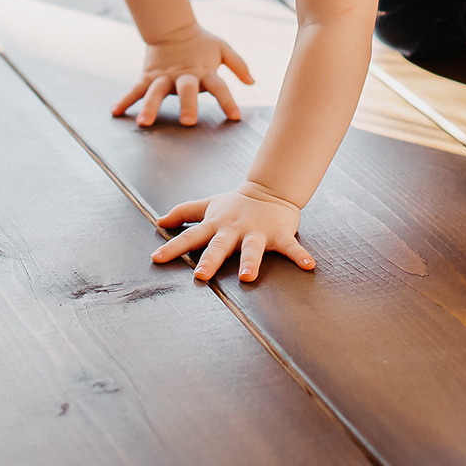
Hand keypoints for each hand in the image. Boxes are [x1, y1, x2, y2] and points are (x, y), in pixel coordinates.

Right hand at [111, 27, 254, 126]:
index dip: (228, 101)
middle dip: (188, 105)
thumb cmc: (201, 43)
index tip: (236, 116)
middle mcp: (184, 75)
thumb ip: (238, 65)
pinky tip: (115, 112)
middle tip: (189, 122)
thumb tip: (252, 82)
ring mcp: (164, 76)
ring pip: (156, 91)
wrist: (172, 27)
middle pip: (187, 90)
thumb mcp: (222, 49)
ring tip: (144, 123)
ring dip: (150, 107)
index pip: (219, 86)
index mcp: (204, 70)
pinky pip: (135, 89)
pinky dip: (125, 100)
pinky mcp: (148, 76)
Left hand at [153, 184, 316, 282]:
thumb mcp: (209, 206)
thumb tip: (159, 222)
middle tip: (201, 276)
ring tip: (247, 276)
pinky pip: (290, 247)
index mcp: (216, 225)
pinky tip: (309, 266)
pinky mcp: (279, 233)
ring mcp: (257, 232)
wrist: (270, 189)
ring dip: (250, 262)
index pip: (190, 237)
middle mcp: (234, 230)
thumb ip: (184, 213)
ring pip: (252, 249)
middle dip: (210, 260)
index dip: (172, 248)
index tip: (156, 259)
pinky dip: (300, 256)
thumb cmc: (235, 203)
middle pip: (219, 246)